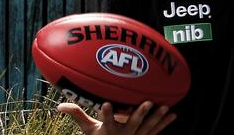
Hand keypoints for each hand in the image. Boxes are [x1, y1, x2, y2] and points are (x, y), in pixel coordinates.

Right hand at [57, 101, 175, 134]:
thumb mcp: (88, 130)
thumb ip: (77, 115)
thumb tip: (60, 106)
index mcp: (109, 131)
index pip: (106, 121)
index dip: (107, 113)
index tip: (106, 103)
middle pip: (132, 124)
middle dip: (140, 114)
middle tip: (147, 102)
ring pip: (147, 127)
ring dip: (156, 117)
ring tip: (164, 107)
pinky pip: (156, 131)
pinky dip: (164, 124)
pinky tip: (173, 115)